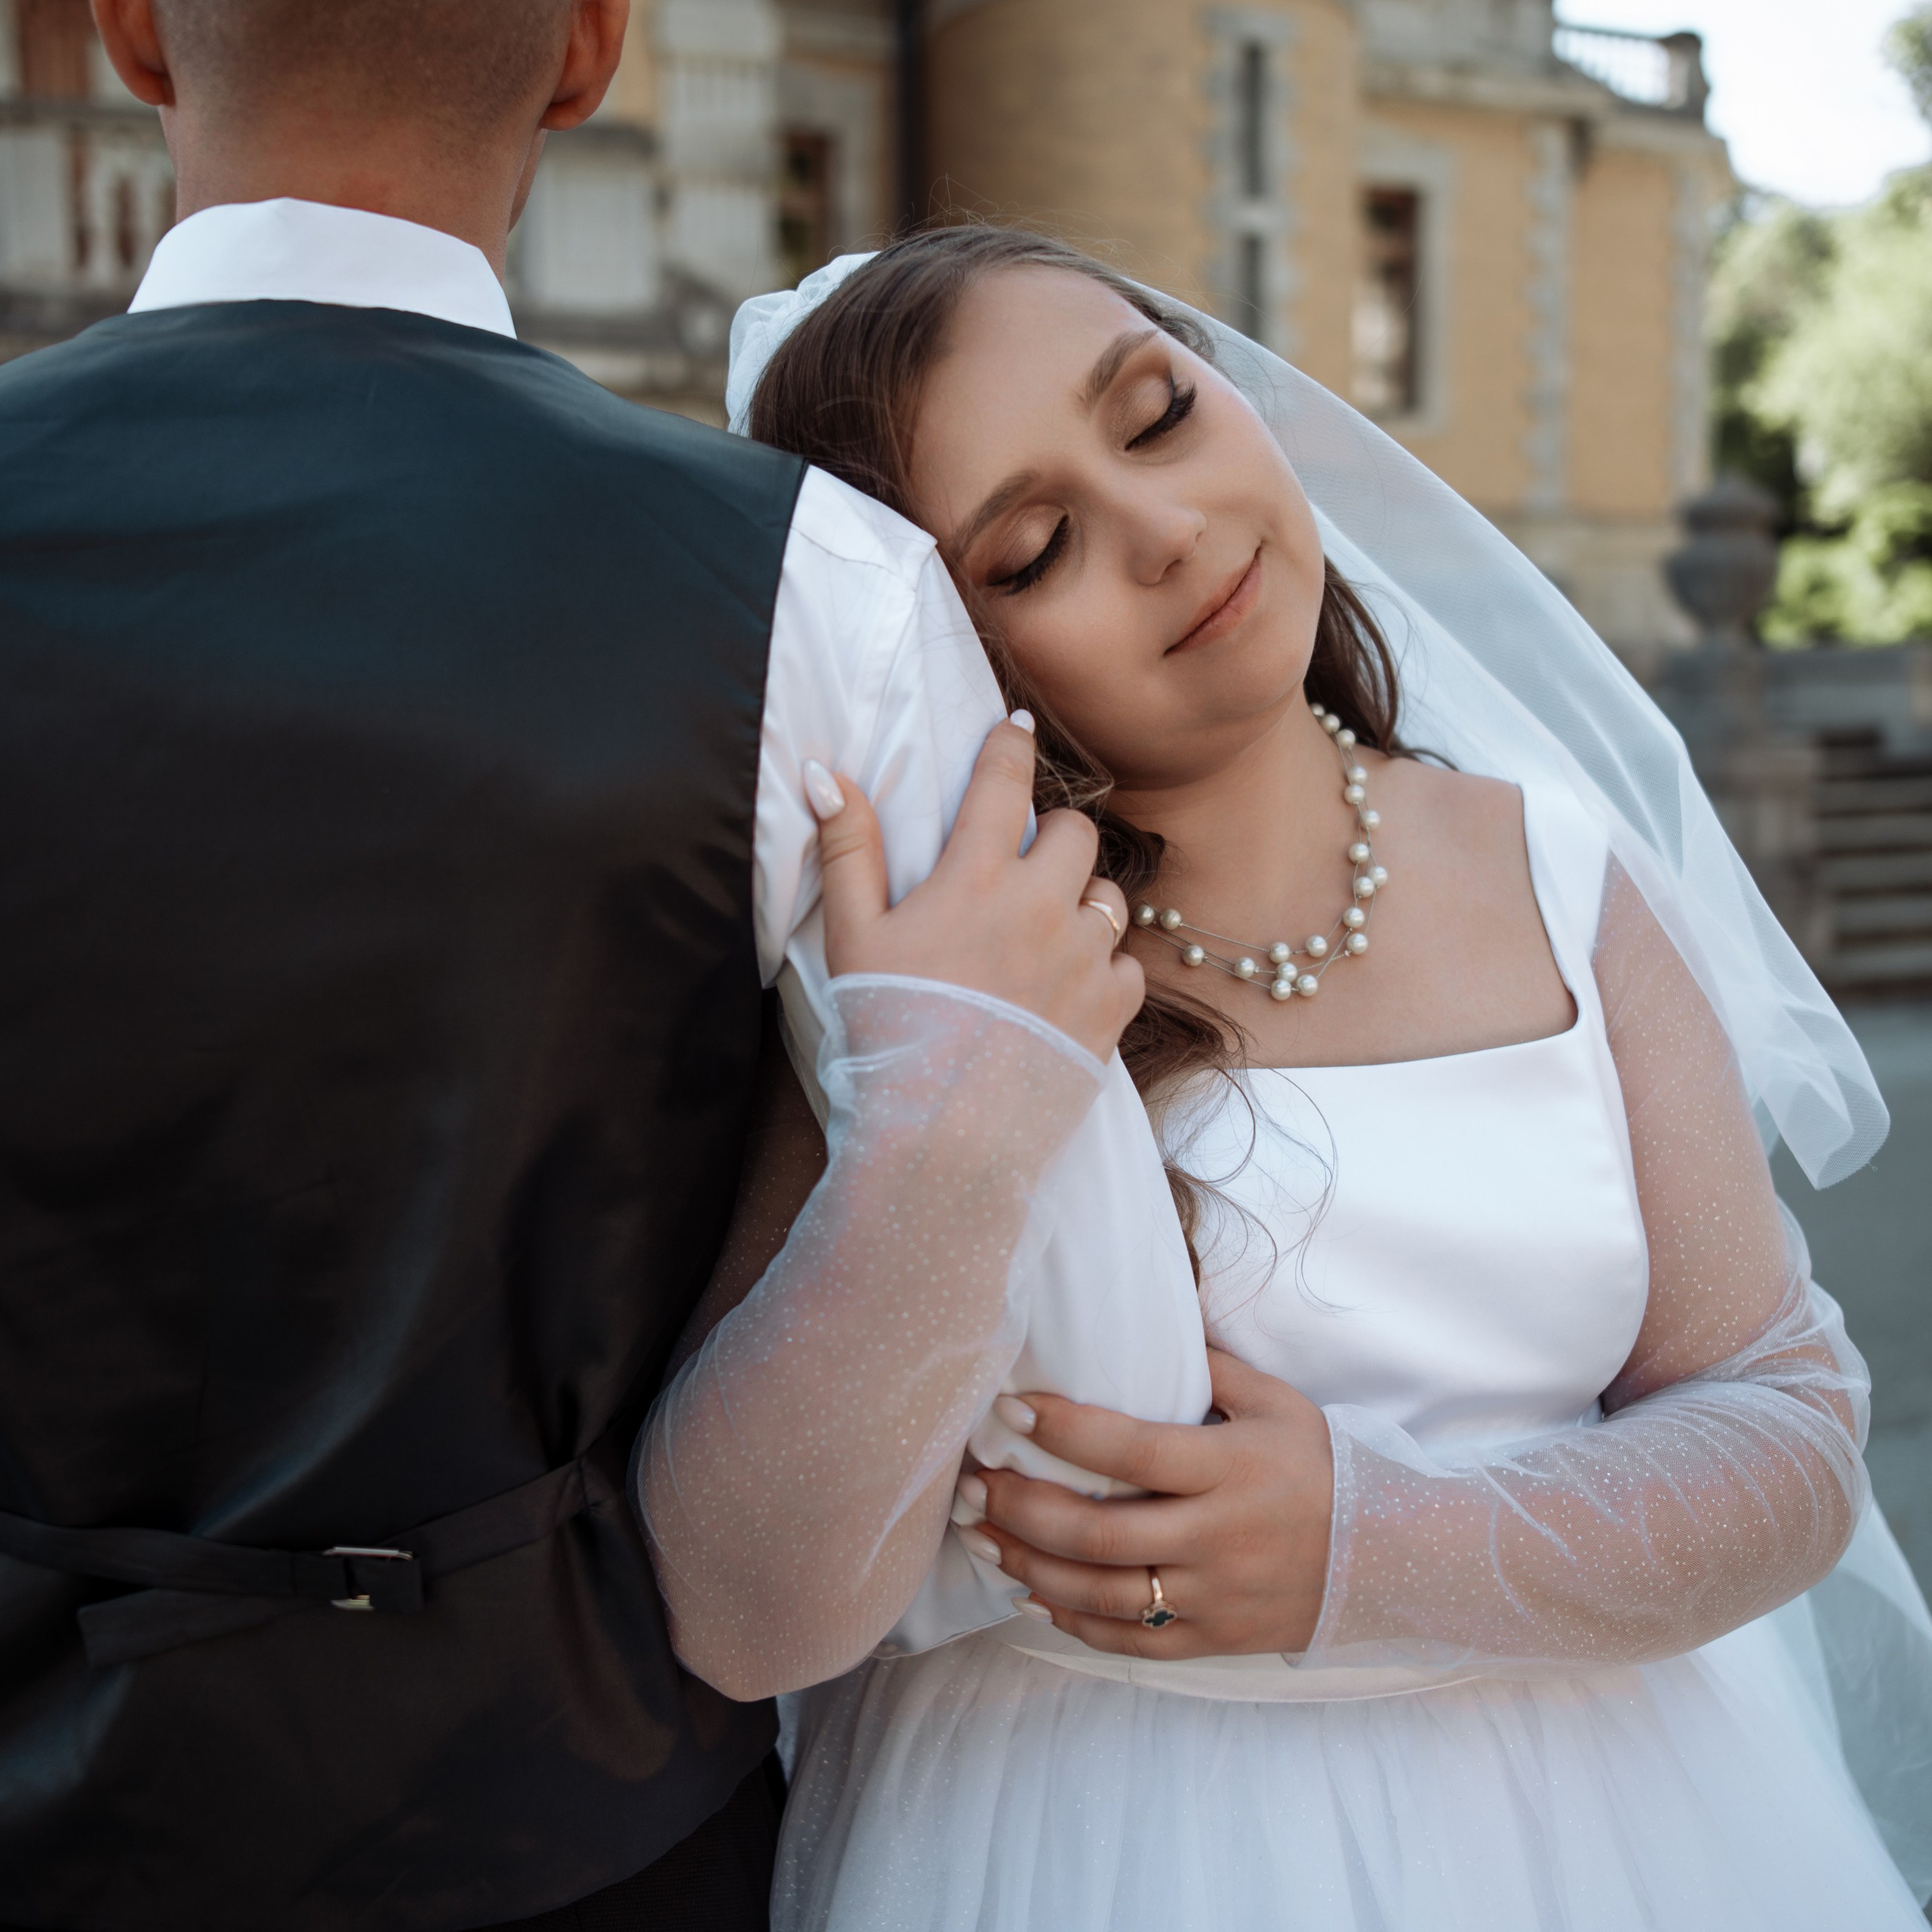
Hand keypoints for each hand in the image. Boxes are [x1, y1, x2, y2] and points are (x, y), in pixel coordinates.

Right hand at [805, 719, 1141, 1064]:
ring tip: (1046, 933)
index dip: (1010, 747)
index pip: (1005, 784)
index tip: (1016, 731)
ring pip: (1109, 897)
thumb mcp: (852, 936)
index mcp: (977, 878)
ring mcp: (1083, 957)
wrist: (941, 1134)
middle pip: (1078, 832)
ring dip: (1081, 904)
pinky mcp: (1112, 1009)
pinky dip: (1103, 969)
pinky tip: (1067, 989)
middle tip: (1025, 865)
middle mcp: (1041, 906)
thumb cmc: (888, 1029)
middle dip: (1055, 837)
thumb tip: (825, 775)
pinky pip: (1127, 965)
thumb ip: (849, 850)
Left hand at [966, 1350, 1334, 1656]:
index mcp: (1229, 1468)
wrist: (1385, 1556)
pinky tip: (1029, 1594)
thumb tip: (1146, 1318)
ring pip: (1100, 1593)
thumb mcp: (1277, 1402)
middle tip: (970, 1484)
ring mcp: (1212, 1595)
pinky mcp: (1211, 1639)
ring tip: (979, 1536)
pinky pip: (1129, 1641)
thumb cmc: (1317, 1466)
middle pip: (1098, 1533)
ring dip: (1027, 1566)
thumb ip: (1210, 1366)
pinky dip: (1072, 1622)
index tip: (1007, 1408)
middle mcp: (1216, 1536)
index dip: (1062, 1430)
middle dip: (1020, 1508)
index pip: (1130, 1450)